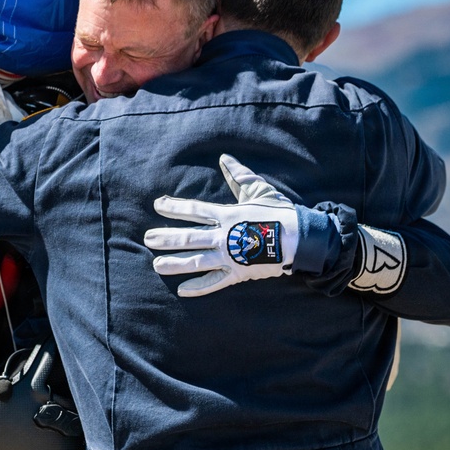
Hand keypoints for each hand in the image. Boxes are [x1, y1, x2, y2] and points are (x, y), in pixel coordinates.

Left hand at [144, 154, 299, 296]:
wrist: (301, 239)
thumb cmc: (280, 212)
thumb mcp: (258, 190)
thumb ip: (239, 176)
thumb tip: (225, 158)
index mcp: (228, 215)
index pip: (195, 210)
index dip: (175, 207)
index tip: (158, 205)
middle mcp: (224, 236)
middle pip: (190, 237)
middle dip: (167, 237)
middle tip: (148, 238)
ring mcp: (229, 256)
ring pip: (196, 261)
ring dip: (175, 263)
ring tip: (156, 264)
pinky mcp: (238, 273)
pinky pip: (215, 282)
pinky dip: (199, 288)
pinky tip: (182, 291)